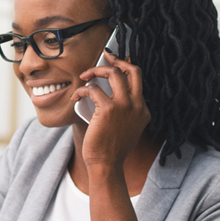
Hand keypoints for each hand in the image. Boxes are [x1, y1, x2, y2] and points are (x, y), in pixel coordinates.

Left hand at [70, 49, 150, 169]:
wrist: (106, 164)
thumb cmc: (111, 149)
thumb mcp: (126, 129)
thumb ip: (125, 114)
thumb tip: (109, 98)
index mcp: (143, 110)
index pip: (137, 81)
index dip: (125, 69)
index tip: (114, 64)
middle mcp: (137, 105)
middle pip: (132, 70)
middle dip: (117, 60)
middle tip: (105, 56)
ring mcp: (124, 106)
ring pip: (113, 73)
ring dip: (96, 70)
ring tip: (84, 75)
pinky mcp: (108, 109)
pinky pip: (92, 89)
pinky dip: (81, 90)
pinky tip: (76, 96)